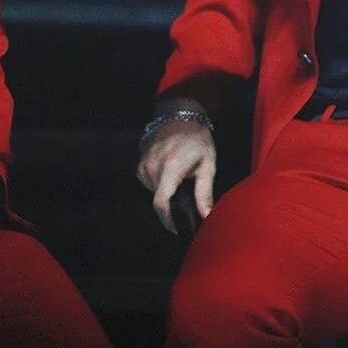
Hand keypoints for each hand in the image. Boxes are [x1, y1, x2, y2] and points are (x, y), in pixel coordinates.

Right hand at [136, 100, 215, 234]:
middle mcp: (153, 167)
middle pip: (159, 200)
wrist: (180, 117)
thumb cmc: (198, 140)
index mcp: (171, 168)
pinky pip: (148, 184)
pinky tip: (171, 176)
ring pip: (153, 193)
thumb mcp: (207, 165)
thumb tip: (207, 216)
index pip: (161, 203)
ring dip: (166, 195)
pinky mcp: (140, 164)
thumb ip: (205, 193)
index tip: (177, 230)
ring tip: (181, 185)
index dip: (167, 221)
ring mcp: (144, 165)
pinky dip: (159, 186)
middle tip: (187, 205)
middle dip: (172, 208)